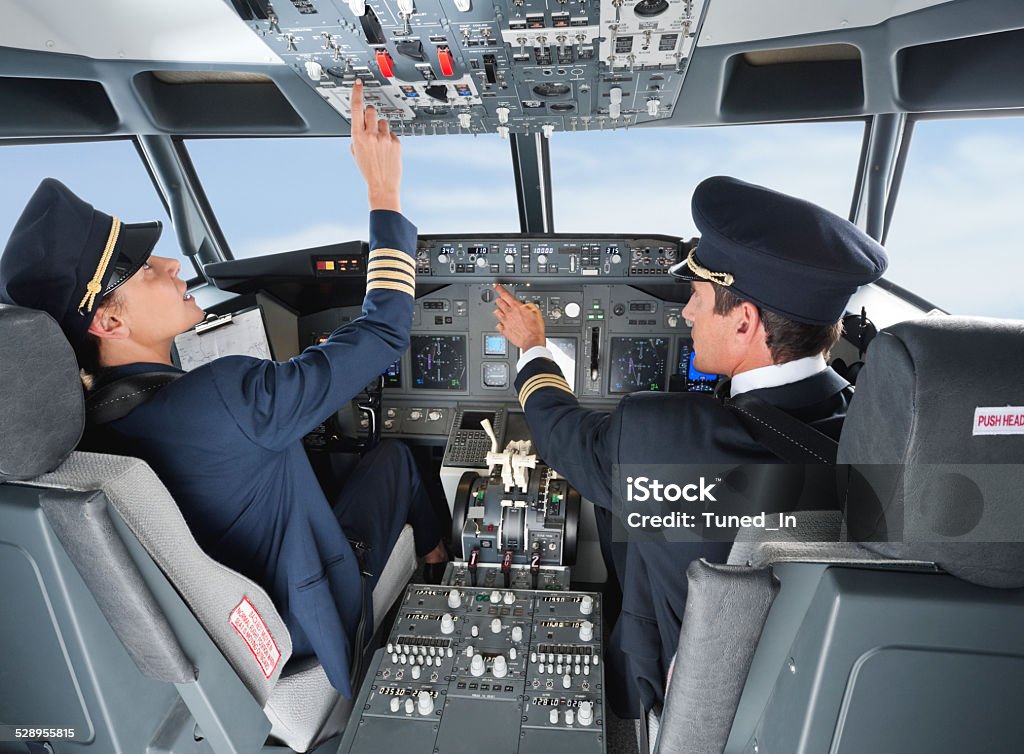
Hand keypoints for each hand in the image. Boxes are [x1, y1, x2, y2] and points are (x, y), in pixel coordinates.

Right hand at [349, 79, 401, 211]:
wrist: (382, 185)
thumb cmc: (368, 170)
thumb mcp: (356, 152)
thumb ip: (357, 136)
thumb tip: (361, 124)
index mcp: (358, 136)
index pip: (356, 108)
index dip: (357, 93)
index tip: (358, 83)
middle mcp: (371, 135)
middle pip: (371, 110)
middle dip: (370, 113)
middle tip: (370, 122)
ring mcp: (385, 138)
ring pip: (382, 121)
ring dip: (380, 128)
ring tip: (379, 143)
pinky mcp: (396, 142)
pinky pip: (392, 133)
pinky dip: (389, 138)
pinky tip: (387, 150)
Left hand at [493, 284, 545, 350]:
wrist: (532, 342)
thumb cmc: (536, 328)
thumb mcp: (537, 312)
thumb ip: (529, 306)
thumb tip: (526, 305)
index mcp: (517, 307)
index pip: (505, 295)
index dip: (499, 289)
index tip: (496, 286)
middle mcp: (509, 313)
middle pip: (499, 302)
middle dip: (499, 300)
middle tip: (500, 299)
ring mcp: (505, 322)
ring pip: (497, 313)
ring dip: (499, 311)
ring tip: (502, 311)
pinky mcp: (505, 331)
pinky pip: (498, 325)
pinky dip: (500, 324)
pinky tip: (502, 324)